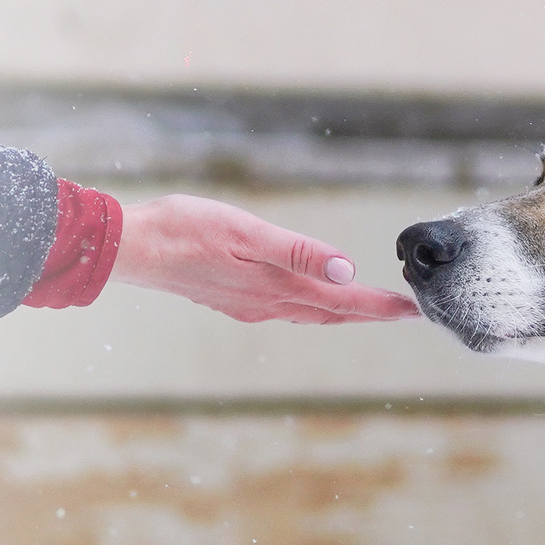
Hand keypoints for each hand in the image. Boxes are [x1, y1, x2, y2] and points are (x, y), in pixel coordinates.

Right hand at [111, 195, 422, 323]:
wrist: (129, 248)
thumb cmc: (183, 230)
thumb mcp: (246, 232)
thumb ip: (299, 252)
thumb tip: (347, 271)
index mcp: (278, 287)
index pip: (345, 301)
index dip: (382, 306)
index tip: (416, 310)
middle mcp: (269, 304)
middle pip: (334, 313)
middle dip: (371, 313)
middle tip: (406, 312)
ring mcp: (250, 306)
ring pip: (311, 314)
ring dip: (344, 312)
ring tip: (372, 309)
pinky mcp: (234, 300)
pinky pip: (288, 309)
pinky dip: (314, 306)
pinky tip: (315, 300)